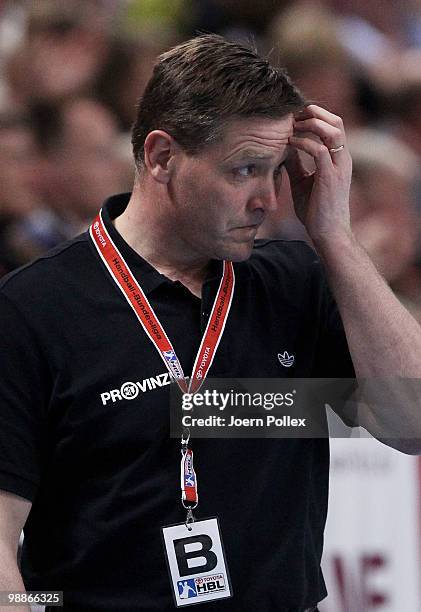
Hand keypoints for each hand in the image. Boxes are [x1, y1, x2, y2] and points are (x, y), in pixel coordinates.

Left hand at [286, 104, 352, 243]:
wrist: (328, 234)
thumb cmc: (315, 211)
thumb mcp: (301, 182)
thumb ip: (295, 163)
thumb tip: (282, 148)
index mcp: (338, 159)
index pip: (332, 125)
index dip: (314, 116)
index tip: (293, 116)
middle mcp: (342, 159)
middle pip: (336, 121)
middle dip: (314, 112)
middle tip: (292, 114)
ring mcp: (339, 167)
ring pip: (333, 130)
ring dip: (311, 123)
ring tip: (292, 126)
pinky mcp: (330, 177)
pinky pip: (318, 150)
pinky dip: (303, 142)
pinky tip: (289, 144)